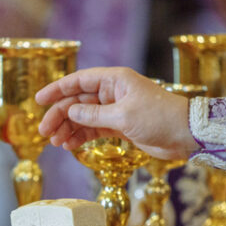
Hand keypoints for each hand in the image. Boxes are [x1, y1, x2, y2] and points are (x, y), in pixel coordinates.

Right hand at [35, 67, 197, 160]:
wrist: (186, 135)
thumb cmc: (160, 118)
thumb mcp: (123, 116)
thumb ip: (94, 115)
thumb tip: (71, 112)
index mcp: (115, 80)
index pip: (79, 81)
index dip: (57, 90)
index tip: (39, 100)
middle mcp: (113, 92)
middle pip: (78, 102)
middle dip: (60, 116)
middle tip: (44, 132)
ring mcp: (116, 109)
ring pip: (84, 117)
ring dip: (68, 129)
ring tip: (55, 143)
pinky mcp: (120, 126)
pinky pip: (94, 129)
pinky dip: (81, 137)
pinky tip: (70, 145)